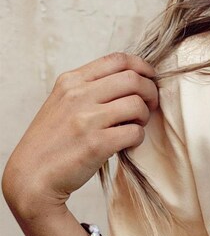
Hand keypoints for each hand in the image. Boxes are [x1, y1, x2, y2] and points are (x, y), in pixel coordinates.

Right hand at [2, 52, 158, 212]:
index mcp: (71, 81)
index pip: (117, 60)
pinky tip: (127, 144)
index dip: (142, 67)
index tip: (150, 79)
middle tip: (150, 106)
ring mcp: (87, 118)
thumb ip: (90, 90)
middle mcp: (78, 95)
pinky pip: (135, 132)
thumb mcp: (63, 103)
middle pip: (133, 79)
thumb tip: (130, 82)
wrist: (33, 174)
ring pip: (137, 104)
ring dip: (145, 117)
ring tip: (135, 126)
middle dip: (150, 92)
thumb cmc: (54, 141)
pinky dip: (138, 138)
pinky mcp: (96, 143)